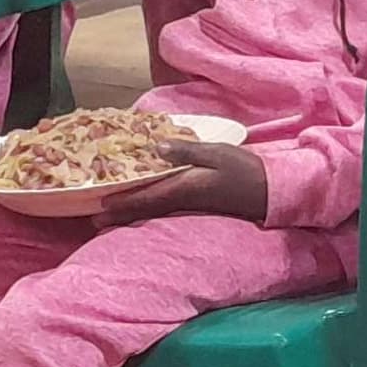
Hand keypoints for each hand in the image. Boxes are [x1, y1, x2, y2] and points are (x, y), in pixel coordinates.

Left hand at [97, 141, 268, 222]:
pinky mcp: (198, 203)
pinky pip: (165, 206)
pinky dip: (148, 206)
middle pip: (145, 208)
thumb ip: (187, 151)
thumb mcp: (217, 153)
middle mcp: (184, 200)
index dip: (122, 202)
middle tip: (95, 220)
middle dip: (120, 214)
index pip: (147, 197)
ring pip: (154, 209)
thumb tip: (156, 146)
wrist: (271, 191)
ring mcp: (191, 205)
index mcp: (185, 188)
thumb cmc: (245, 170)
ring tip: (111, 216)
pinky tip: (143, 204)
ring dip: (132, 212)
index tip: (99, 207)